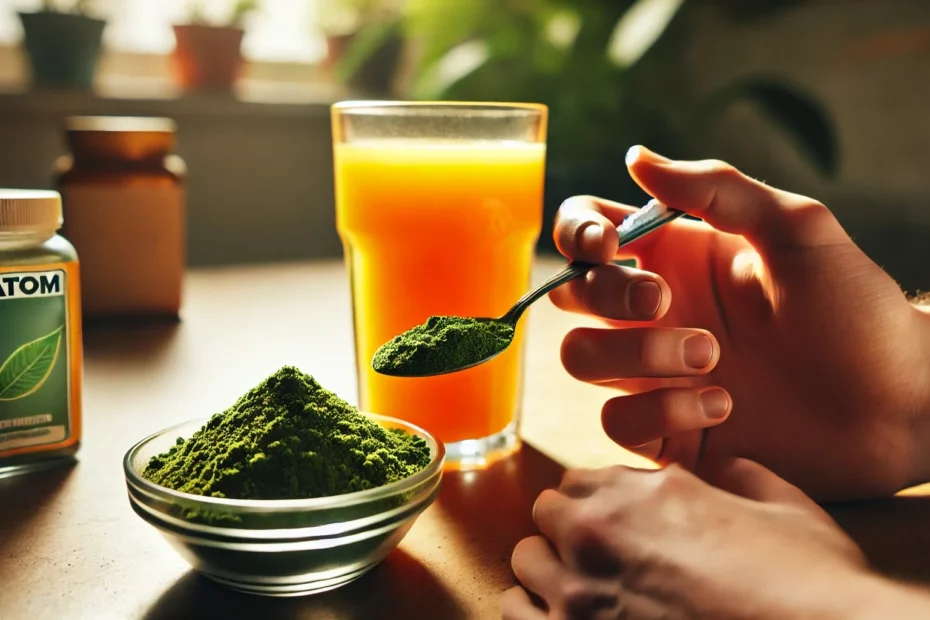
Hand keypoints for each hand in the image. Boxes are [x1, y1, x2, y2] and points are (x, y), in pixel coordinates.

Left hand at [502, 460, 888, 619]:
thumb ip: (739, 474)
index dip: (604, 500)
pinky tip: (564, 617)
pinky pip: (515, 612)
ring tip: (584, 589)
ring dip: (551, 568)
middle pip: (549, 511)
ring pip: (527, 558)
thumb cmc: (809, 582)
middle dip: (573, 528)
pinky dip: (532, 610)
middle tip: (607, 556)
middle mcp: (600, 533)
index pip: (583, 479)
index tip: (623, 523)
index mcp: (644, 492)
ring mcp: (581, 593)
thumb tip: (721, 465)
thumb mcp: (783, 506)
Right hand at [551, 146, 929, 499]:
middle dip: (606, 296)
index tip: (611, 246)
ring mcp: (655, 374)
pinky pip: (617, 423)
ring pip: (581, 359)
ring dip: (637, 357)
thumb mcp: (798, 230)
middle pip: (570, 296)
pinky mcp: (666, 433)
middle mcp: (654, 312)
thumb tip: (636, 157)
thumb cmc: (857, 311)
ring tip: (712, 360)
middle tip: (665, 303)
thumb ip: (718, 188)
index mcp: (676, 256)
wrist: (898, 406)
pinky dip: (662, 416)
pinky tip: (723, 407)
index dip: (577, 232)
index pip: (587, 230)